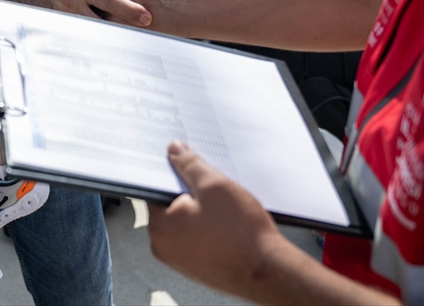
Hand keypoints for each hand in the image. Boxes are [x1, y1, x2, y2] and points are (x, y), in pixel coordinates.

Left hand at [147, 142, 284, 297]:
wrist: (269, 273)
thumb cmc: (242, 234)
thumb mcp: (214, 186)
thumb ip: (190, 165)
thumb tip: (174, 151)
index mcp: (160, 226)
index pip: (155, 188)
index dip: (172, 172)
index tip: (185, 164)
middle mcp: (164, 247)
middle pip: (171, 205)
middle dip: (190, 193)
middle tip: (213, 188)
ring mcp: (181, 260)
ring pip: (187, 222)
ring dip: (202, 211)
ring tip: (226, 209)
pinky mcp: (198, 268)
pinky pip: (198, 238)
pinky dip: (210, 228)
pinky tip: (228, 225)